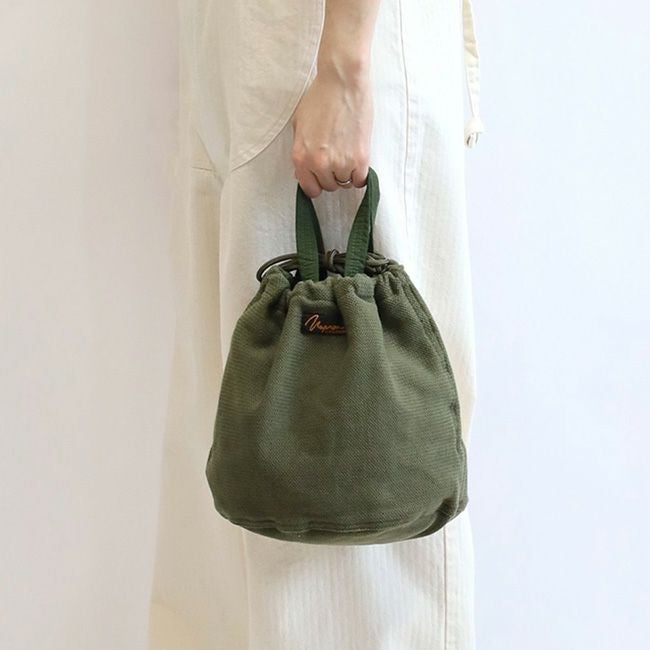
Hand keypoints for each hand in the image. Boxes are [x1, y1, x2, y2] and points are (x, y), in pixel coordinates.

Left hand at [290, 64, 372, 197]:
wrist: (342, 82)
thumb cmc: (320, 98)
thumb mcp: (298, 125)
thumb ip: (300, 151)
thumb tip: (304, 172)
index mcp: (301, 157)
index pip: (309, 189)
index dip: (316, 183)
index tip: (321, 178)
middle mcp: (319, 163)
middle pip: (328, 186)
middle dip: (331, 175)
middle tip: (336, 158)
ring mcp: (340, 162)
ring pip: (344, 182)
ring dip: (346, 172)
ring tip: (347, 154)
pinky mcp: (360, 158)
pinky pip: (360, 180)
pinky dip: (359, 174)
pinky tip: (358, 162)